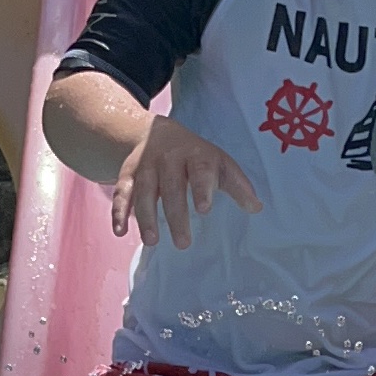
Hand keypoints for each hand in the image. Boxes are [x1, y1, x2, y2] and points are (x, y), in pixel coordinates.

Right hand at [112, 116, 261, 248]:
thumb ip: (237, 185)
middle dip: (175, 214)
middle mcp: (169, 158)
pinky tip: (120, 232)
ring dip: (146, 216)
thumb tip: (257, 208)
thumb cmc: (196, 156)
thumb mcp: (219, 163)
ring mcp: (146, 166)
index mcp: (196, 154)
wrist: (156, 132)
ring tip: (152, 241)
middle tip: (183, 243)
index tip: (204, 209)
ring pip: (143, 191)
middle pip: (171, 187)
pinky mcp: (128, 174)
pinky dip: (118, 212)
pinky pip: (121, 193)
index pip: (200, 169)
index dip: (201, 187)